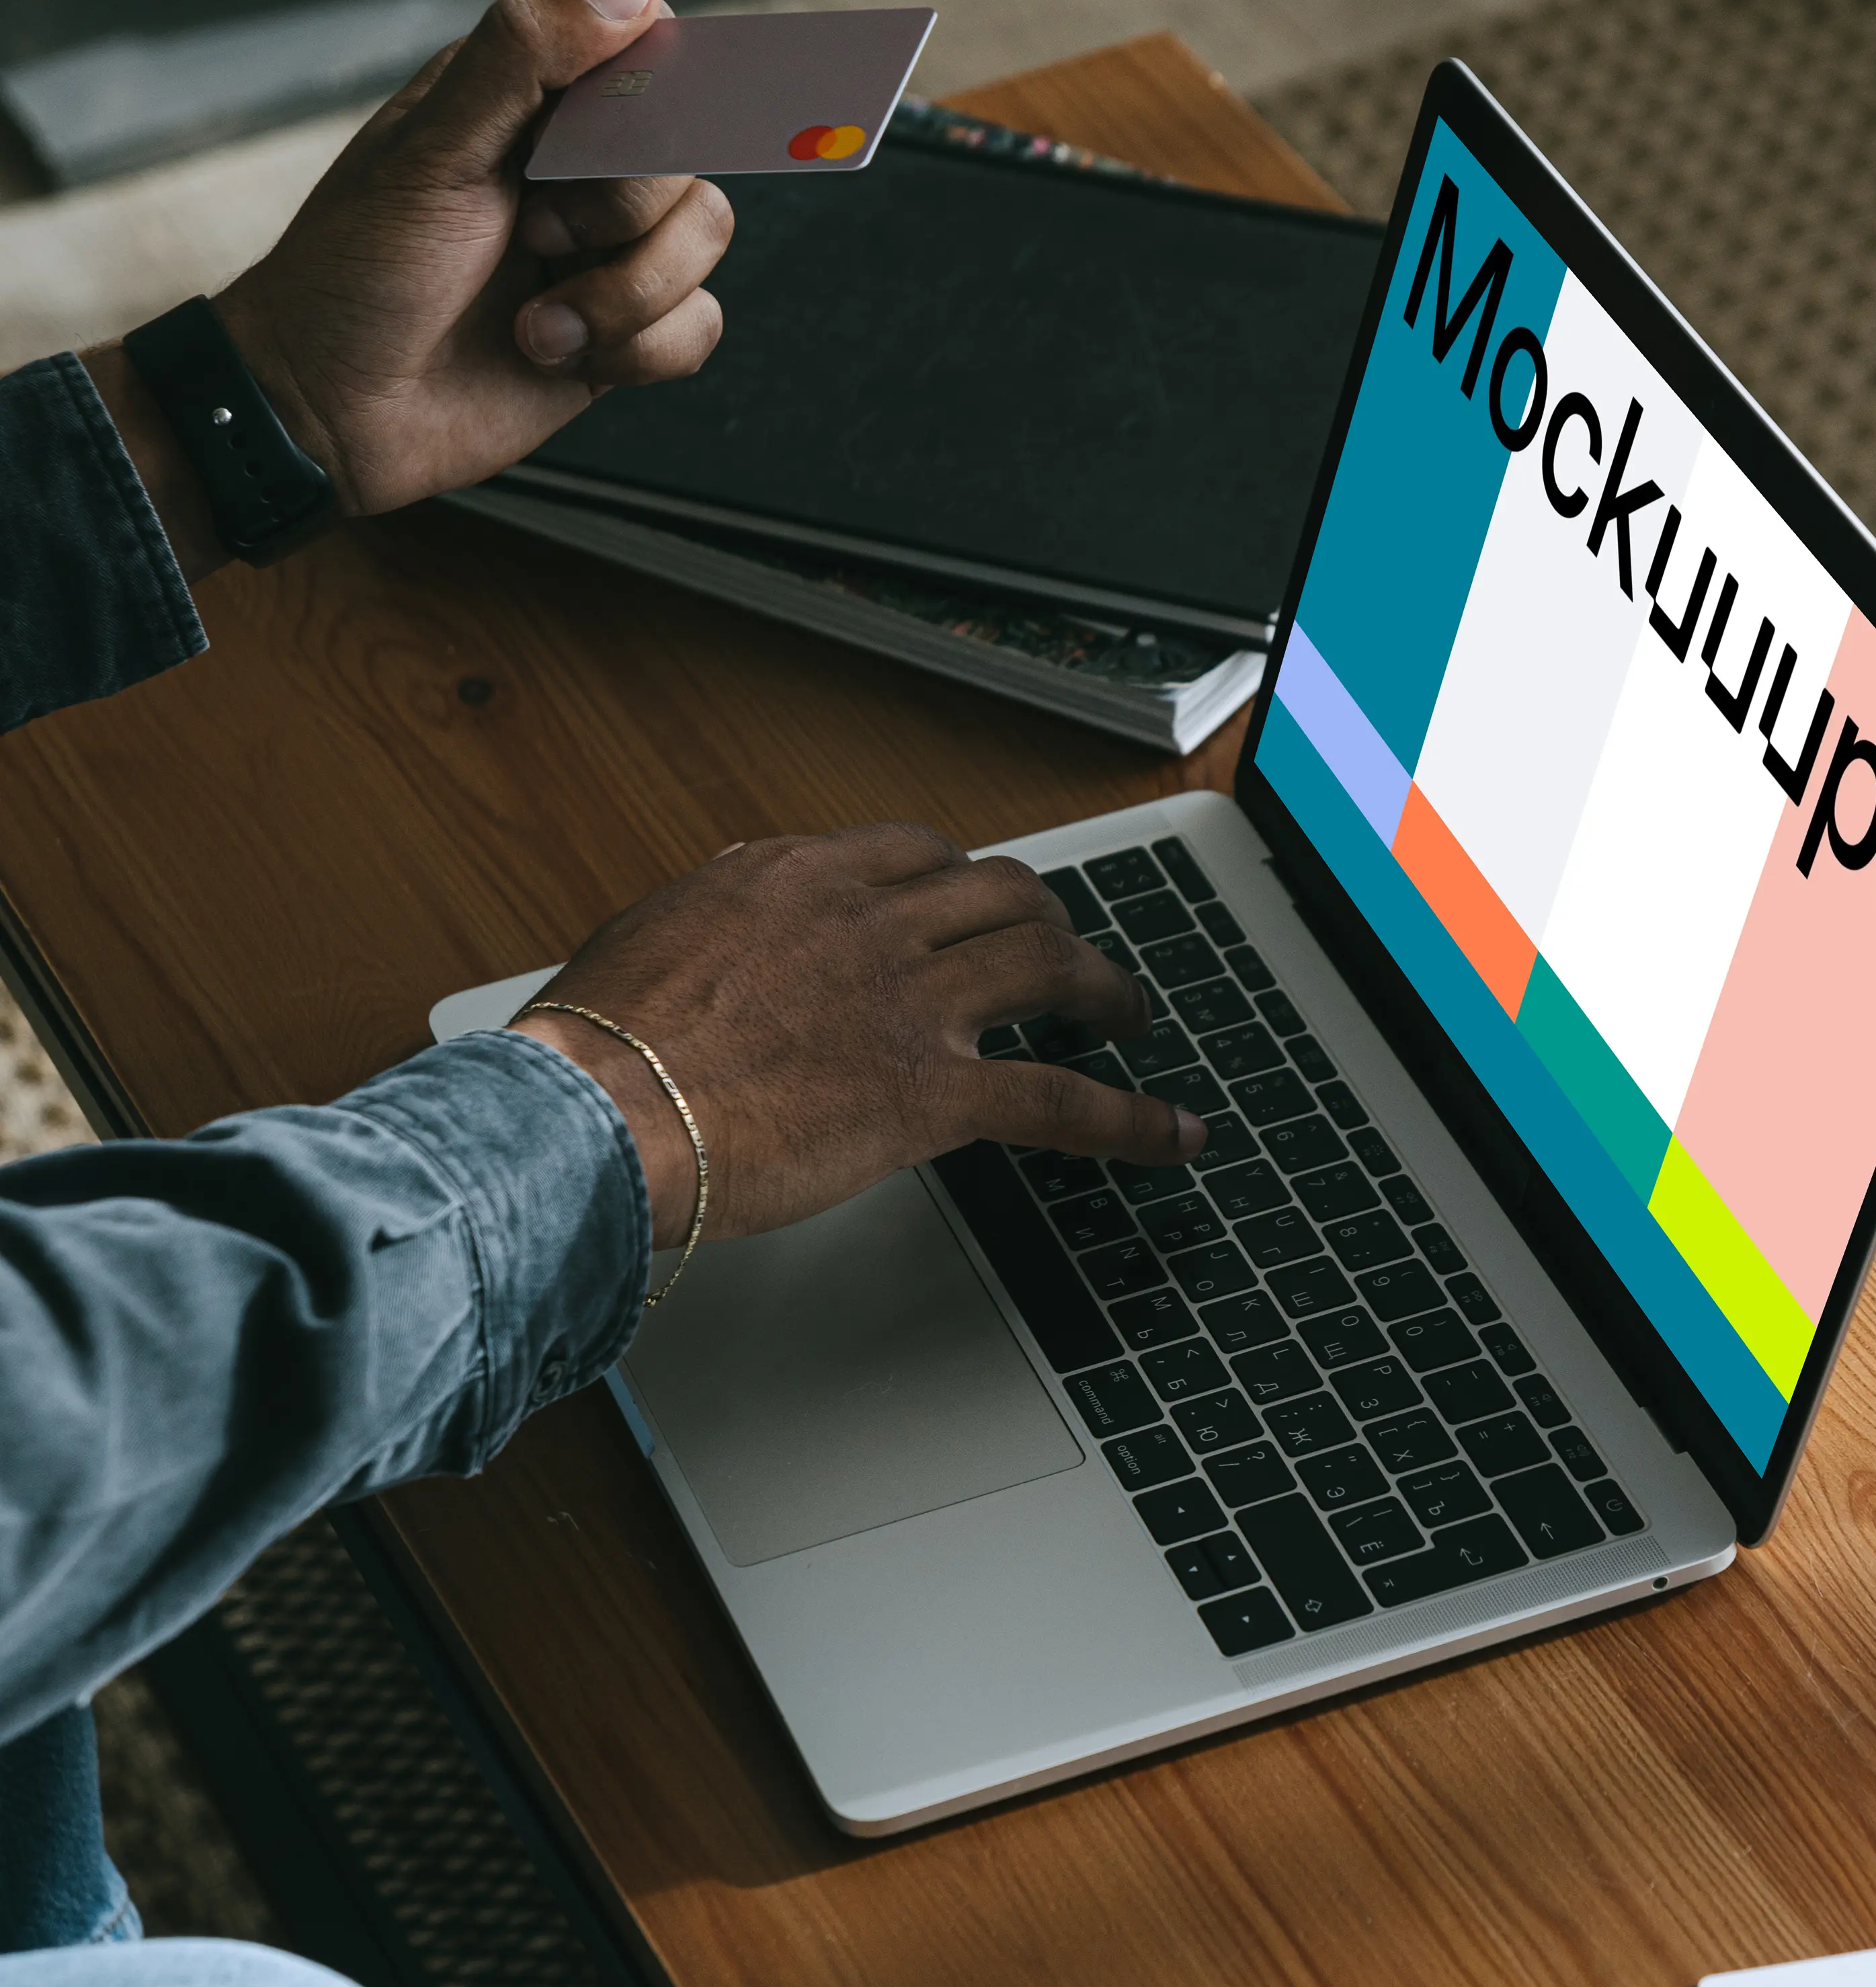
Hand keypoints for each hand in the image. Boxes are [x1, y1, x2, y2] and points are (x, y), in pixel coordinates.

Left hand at [86, 0, 732, 572]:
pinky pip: (696, 326)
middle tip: (532, 233)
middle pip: (689, 153)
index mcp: (528, 100)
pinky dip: (637, 350)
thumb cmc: (354, 275)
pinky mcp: (621, 333)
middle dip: (619, 212)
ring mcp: (603, 251)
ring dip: (624, 295)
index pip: (650, 53)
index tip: (599, 143)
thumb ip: (523, 57)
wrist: (332, 413)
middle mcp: (576, 167)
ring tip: (536, 322)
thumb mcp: (429, 150)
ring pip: (706, 238)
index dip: (650, 98)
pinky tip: (557, 355)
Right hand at [515, 823, 1205, 1246]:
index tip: (975, 902)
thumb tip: (722, 925)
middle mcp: (865, 921)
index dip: (962, 879)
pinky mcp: (930, 1093)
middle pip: (999, 891)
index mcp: (794, 878)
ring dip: (1102, 984)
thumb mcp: (647, 939)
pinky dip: (1130, 1119)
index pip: (914, 852)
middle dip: (1048, 917)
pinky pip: (1059, 1098)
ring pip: (1046, 962)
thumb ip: (710, 922)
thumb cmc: (595, 1049)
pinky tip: (1172, 1134)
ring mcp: (907, 1002)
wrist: (591, 1113)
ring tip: (1127, 1012)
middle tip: (1067, 951)